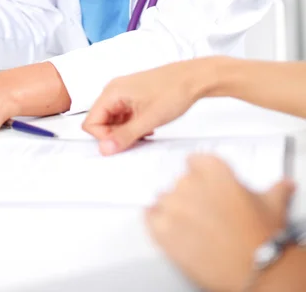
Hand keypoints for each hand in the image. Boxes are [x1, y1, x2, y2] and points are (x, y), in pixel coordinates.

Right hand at [83, 60, 209, 154]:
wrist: (194, 78)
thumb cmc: (174, 91)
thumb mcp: (148, 119)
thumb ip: (124, 136)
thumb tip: (105, 149)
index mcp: (112, 92)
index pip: (91, 122)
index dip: (104, 137)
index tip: (122, 142)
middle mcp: (114, 90)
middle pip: (100, 121)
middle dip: (115, 134)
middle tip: (136, 138)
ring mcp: (124, 93)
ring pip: (113, 120)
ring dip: (125, 131)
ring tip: (145, 131)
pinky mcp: (134, 96)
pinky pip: (124, 116)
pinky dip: (132, 125)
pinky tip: (148, 126)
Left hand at [145, 155, 294, 291]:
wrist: (256, 270)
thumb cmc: (262, 238)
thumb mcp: (272, 205)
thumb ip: (273, 189)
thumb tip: (282, 185)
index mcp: (212, 169)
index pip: (194, 161)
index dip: (200, 175)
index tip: (203, 184)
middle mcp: (189, 182)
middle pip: (179, 182)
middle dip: (188, 196)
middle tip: (203, 213)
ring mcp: (173, 205)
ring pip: (163, 199)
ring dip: (172, 210)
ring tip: (190, 226)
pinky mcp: (162, 229)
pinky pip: (149, 217)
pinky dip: (155, 222)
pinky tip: (166, 228)